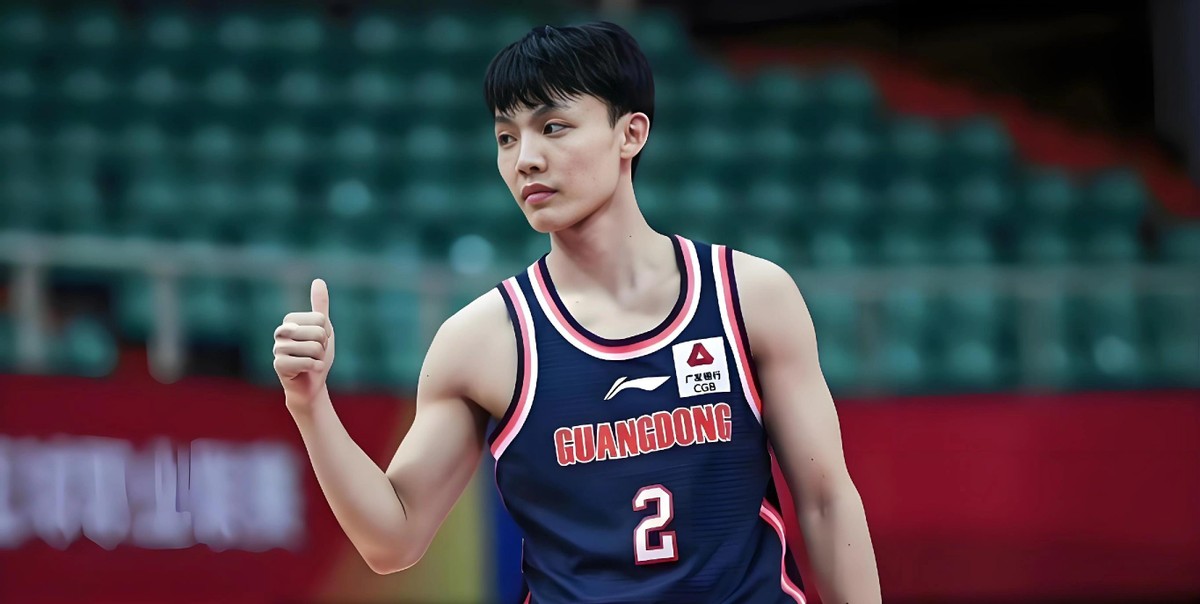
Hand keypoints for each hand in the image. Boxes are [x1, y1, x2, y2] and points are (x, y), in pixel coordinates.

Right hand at [274, 278, 335, 408]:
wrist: (311, 384)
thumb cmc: (316, 356)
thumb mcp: (323, 329)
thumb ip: (320, 306)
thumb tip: (318, 280)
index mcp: (290, 321)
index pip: (320, 319)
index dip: (326, 333)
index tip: (320, 341)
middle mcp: (280, 333)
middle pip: (318, 332)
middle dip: (323, 346)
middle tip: (316, 354)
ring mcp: (278, 349)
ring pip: (314, 347)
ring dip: (320, 358)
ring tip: (311, 362)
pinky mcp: (279, 365)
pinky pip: (307, 361)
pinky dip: (315, 368)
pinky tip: (309, 371)